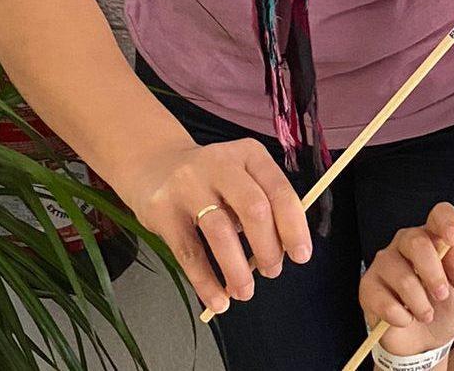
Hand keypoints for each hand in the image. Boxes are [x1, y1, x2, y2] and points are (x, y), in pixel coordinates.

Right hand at [115, 138, 309, 316]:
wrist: (152, 164)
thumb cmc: (210, 179)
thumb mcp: (241, 176)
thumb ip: (263, 204)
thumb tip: (281, 251)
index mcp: (249, 154)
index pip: (279, 190)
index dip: (294, 226)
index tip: (301, 255)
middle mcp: (220, 164)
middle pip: (253, 209)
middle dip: (268, 248)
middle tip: (272, 272)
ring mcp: (188, 185)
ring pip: (220, 232)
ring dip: (237, 269)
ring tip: (245, 291)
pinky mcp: (162, 210)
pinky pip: (189, 252)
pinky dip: (205, 281)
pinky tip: (217, 299)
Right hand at [360, 203, 453, 356]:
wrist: (426, 341)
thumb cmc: (448, 307)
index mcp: (433, 238)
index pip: (439, 214)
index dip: (446, 221)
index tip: (453, 238)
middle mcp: (406, 244)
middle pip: (416, 242)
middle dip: (433, 273)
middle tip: (442, 294)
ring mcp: (384, 263)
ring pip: (402, 277)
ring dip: (420, 304)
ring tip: (426, 314)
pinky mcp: (368, 287)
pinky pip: (385, 301)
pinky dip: (402, 317)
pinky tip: (405, 318)